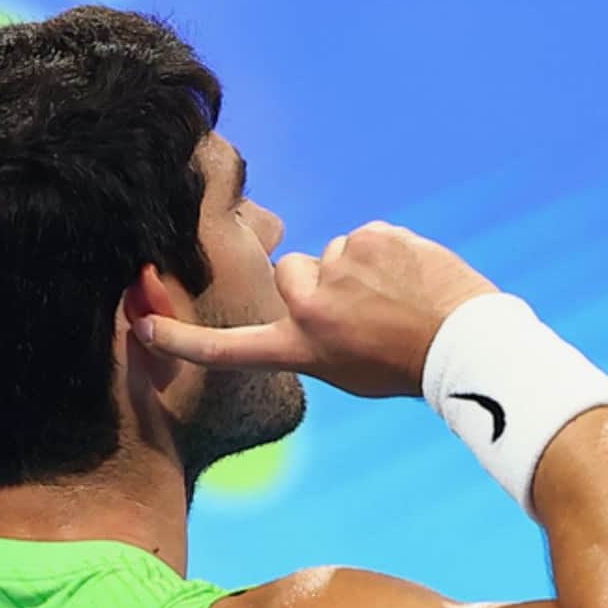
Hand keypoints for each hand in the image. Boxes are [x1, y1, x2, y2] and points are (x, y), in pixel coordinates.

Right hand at [134, 220, 497, 397]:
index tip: (143, 326)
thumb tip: (308, 302)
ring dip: (362, 269)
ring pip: (337, 254)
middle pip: (291, 272)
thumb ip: (313, 337)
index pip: (229, 347)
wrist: (463, 343)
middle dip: (320, 281)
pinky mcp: (371, 238)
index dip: (182, 341)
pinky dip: (390, 252)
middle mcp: (308, 307)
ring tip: (398, 298)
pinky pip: (372, 237)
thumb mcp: (345, 370)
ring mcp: (339, 268)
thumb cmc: (407, 366)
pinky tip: (412, 279)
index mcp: (300, 347)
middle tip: (363, 309)